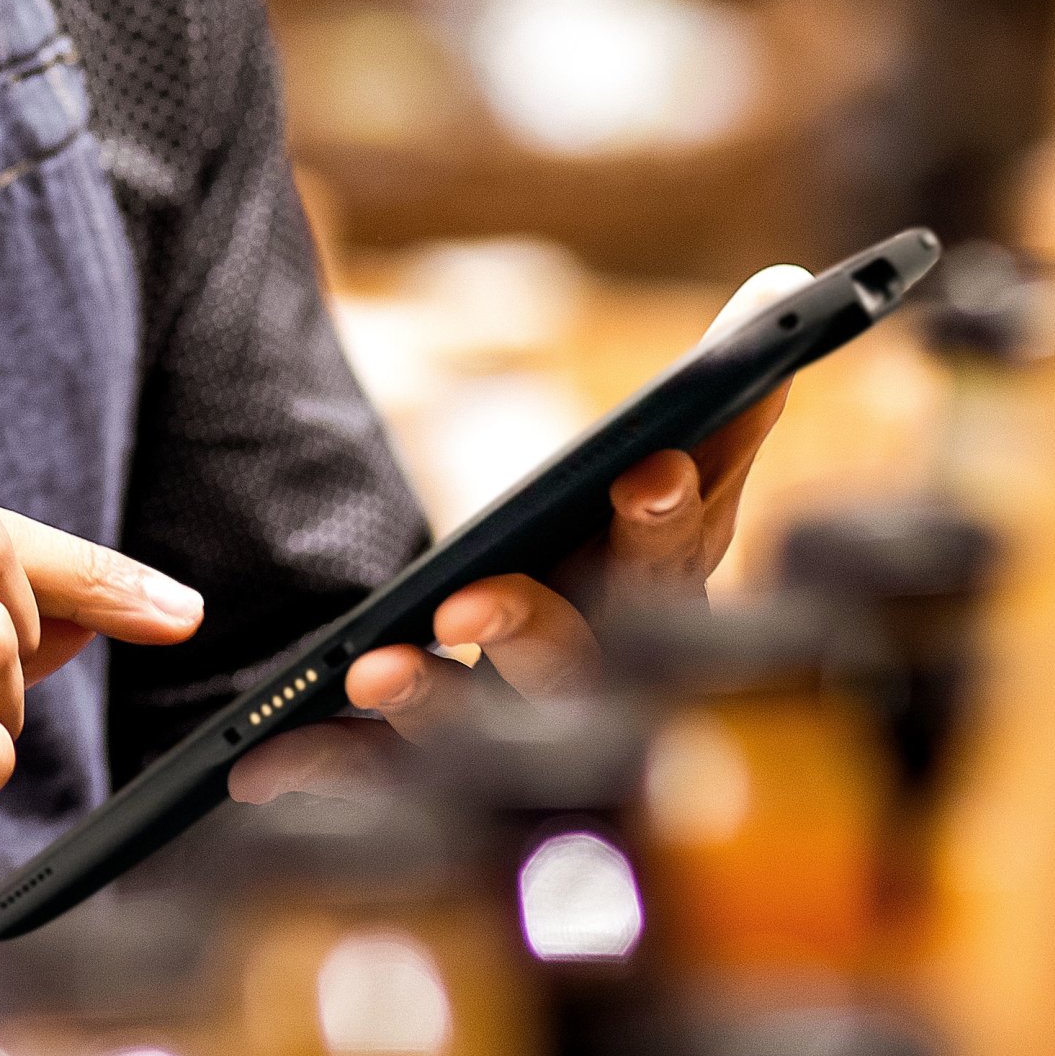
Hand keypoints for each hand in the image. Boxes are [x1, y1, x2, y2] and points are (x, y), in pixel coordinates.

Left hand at [230, 264, 811, 800]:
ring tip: (376, 674)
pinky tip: (271, 764)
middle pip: (579, 653)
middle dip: (532, 623)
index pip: (678, 540)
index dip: (666, 511)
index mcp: (661, 583)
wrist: (576, 728)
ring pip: (488, 726)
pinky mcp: (448, 768)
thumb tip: (783, 279)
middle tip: (471, 603)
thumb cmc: (630, 557)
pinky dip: (333, 771)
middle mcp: (609, 666)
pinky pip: (389, 776)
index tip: (646, 472)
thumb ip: (721, 386)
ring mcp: (532, 727)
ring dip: (434, 700)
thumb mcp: (671, 475)